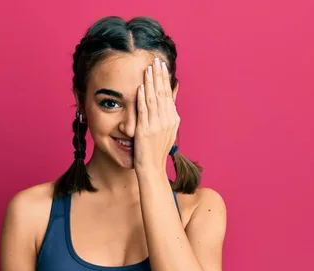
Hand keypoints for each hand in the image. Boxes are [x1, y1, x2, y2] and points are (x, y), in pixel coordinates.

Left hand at [134, 57, 179, 172]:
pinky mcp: (145, 130)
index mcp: (172, 119)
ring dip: (150, 83)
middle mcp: (167, 120)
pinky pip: (144, 111)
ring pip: (154, 99)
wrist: (152, 168)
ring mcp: (156, 125)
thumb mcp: (168, 129)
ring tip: (148, 69)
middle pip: (163, 93)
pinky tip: (140, 87)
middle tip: (156, 60)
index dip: (165, 79)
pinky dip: (142, 99)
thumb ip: (169, 111)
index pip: (168, 94)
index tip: (162, 65)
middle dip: (159, 76)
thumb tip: (173, 92)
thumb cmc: (156, 150)